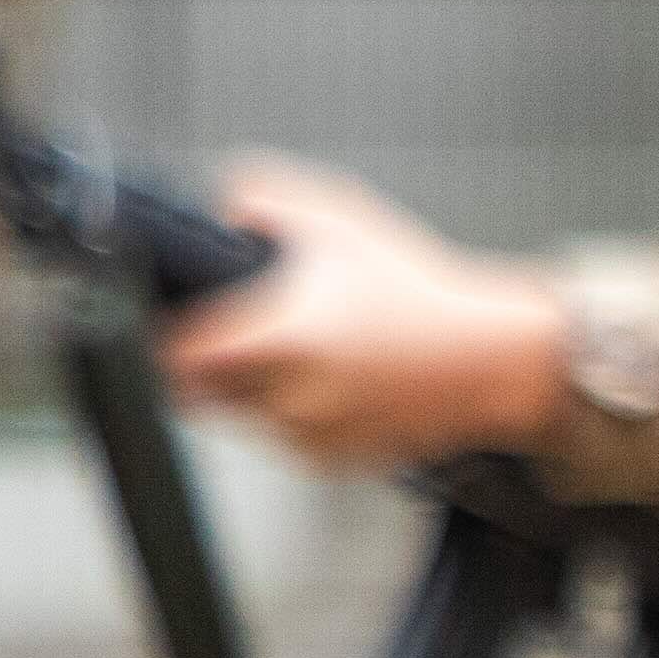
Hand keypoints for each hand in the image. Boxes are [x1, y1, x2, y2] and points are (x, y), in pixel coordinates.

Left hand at [153, 159, 575, 467]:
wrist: (489, 357)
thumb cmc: (423, 293)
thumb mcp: (339, 216)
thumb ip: (261, 196)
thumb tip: (219, 205)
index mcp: (278, 336)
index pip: (177, 357)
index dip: (170, 339)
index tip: (176, 327)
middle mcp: (287, 395)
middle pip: (206, 389)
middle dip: (217, 361)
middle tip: (246, 331)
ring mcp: (308, 435)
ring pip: (247, 416)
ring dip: (257, 389)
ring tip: (309, 350)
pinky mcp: (332, 461)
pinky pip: (289, 438)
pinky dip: (298, 414)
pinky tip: (337, 380)